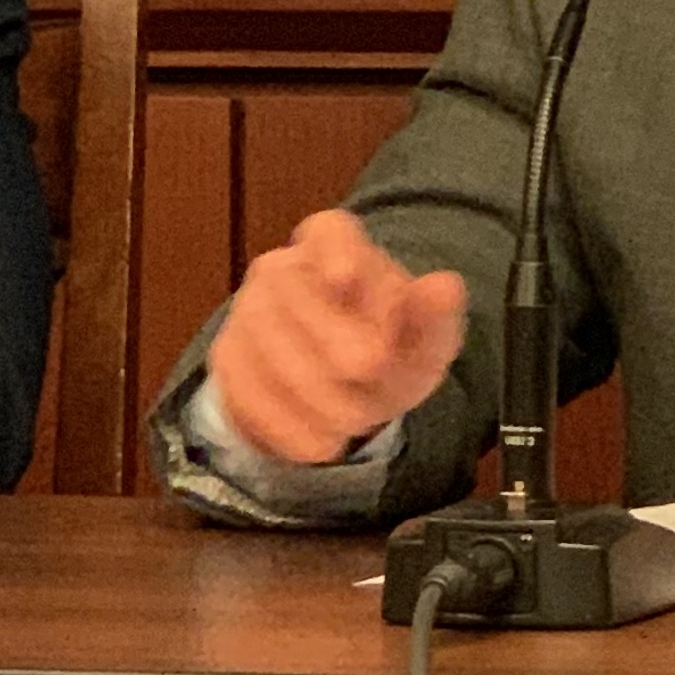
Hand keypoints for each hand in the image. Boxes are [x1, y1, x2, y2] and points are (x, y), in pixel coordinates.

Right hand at [207, 209, 466, 464]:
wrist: (345, 385)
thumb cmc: (392, 343)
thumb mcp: (426, 335)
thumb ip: (436, 314)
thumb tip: (446, 285)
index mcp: (337, 244)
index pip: (330, 230)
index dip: (336, 250)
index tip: (347, 276)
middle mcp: (283, 267)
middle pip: (295, 293)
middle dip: (337, 342)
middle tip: (374, 378)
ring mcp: (247, 311)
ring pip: (267, 346)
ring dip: (316, 391)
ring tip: (356, 420)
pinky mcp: (228, 359)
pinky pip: (246, 390)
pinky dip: (287, 424)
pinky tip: (322, 443)